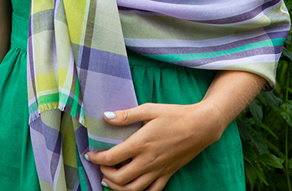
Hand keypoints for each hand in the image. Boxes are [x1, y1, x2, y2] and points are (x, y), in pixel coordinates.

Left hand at [84, 102, 224, 190]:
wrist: (201, 126)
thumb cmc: (175, 115)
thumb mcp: (149, 109)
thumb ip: (126, 115)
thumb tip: (105, 116)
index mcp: (140, 144)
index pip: (111, 158)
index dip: (96, 158)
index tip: (90, 154)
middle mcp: (148, 161)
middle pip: (119, 179)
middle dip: (105, 173)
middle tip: (101, 164)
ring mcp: (158, 170)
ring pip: (133, 190)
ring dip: (117, 187)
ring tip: (110, 179)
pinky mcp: (168, 174)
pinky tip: (132, 186)